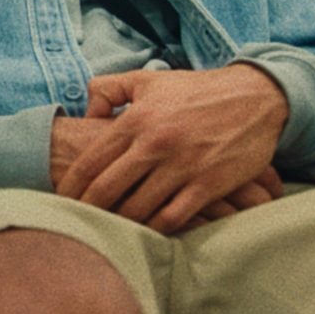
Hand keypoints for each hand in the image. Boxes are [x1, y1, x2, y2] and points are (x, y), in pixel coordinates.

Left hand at [52, 65, 289, 234]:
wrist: (256, 97)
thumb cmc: (197, 90)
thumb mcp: (149, 80)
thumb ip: (109, 89)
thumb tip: (87, 113)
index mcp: (137, 120)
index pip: (91, 162)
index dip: (70, 186)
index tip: (58, 201)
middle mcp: (155, 144)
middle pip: (107, 190)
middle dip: (86, 211)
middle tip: (73, 225)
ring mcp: (182, 166)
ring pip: (137, 208)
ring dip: (119, 224)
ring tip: (106, 233)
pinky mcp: (208, 184)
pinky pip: (172, 218)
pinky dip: (154, 230)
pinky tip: (145, 233)